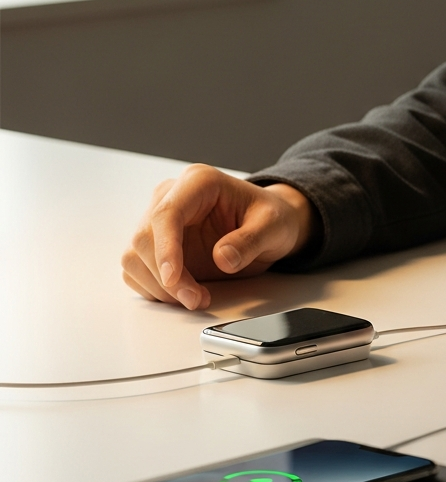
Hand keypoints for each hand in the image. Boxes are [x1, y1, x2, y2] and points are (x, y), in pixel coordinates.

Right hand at [121, 165, 315, 309]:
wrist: (268, 225)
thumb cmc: (271, 218)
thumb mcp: (274, 226)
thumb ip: (251, 240)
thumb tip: (223, 258)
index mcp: (199, 182)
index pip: (166, 213)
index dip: (165, 248)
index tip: (173, 279)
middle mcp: (172, 197)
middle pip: (145, 239)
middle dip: (167, 277)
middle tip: (196, 299)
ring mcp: (160, 223)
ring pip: (135, 257)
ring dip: (159, 287)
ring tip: (196, 298)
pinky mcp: (157, 246)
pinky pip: (138, 271)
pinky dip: (155, 290)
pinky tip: (184, 294)